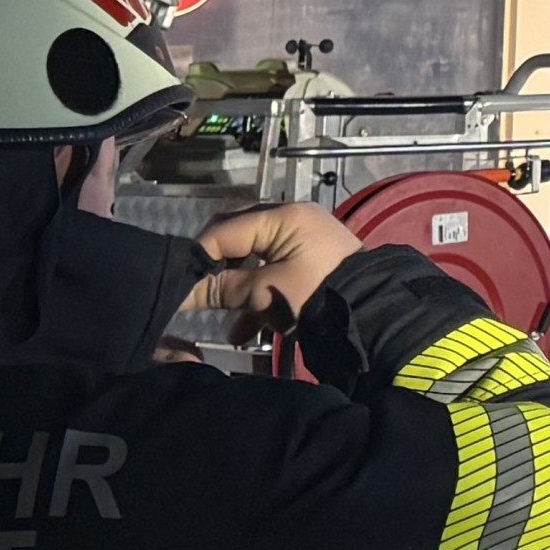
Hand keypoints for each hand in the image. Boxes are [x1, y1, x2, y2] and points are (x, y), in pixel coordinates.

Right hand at [196, 201, 364, 327]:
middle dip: (217, 269)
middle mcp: (292, 220)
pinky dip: (258, 299)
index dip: (199, 256)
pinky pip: (274, 274)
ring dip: (238, 290)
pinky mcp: (310, 264)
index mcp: (283, 217)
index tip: (179, 283)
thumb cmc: (315, 295)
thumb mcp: (264, 293)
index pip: (225, 229)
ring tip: (224, 317)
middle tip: (197, 294)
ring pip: (256, 260)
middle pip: (239, 239)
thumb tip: (181, 294)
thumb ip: (221, 289)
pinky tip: (244, 332)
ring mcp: (303, 242)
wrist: (371, 315)